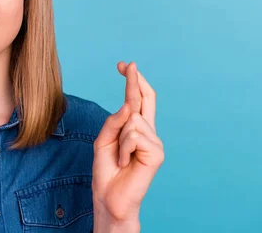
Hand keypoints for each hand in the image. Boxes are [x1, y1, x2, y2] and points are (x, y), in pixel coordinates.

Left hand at [92, 61, 164, 225]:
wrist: (110, 197)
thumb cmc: (107, 170)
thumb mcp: (104, 140)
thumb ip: (114, 121)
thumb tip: (129, 105)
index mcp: (136, 127)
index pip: (137, 99)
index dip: (132, 81)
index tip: (124, 65)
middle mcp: (148, 131)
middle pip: (144, 98)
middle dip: (134, 80)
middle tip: (127, 63)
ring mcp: (154, 141)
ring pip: (132, 120)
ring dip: (119, 140)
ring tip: (121, 158)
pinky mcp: (157, 152)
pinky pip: (134, 136)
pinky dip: (124, 149)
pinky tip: (126, 163)